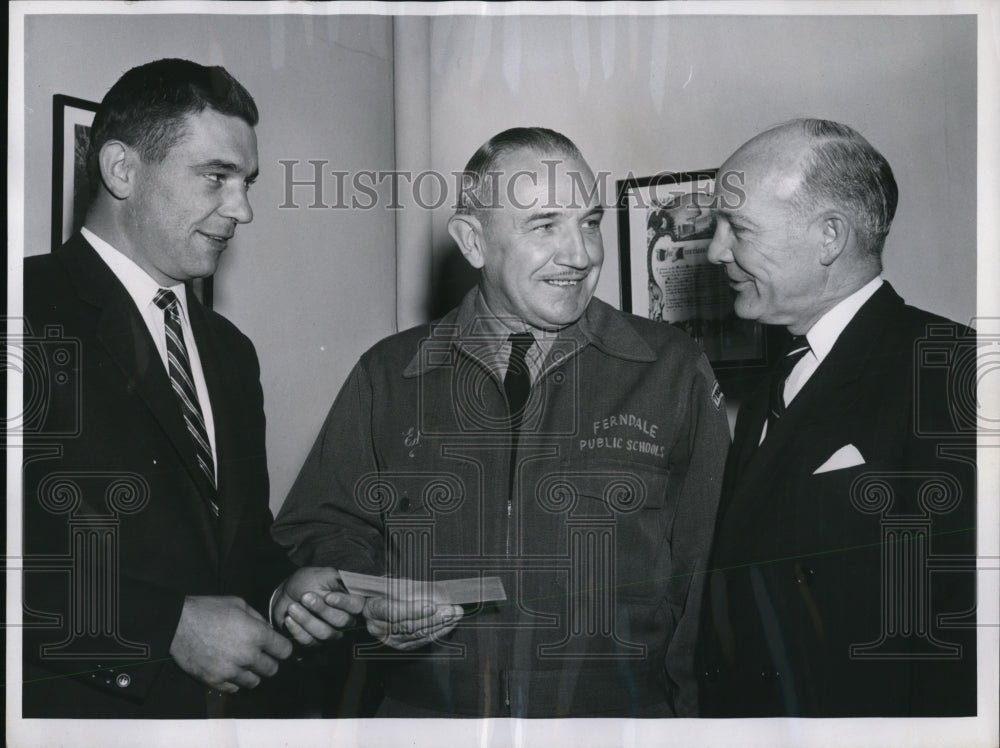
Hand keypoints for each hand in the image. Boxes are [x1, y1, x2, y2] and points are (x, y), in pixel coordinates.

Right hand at [169, 596, 291, 692]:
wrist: (177, 623)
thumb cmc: (208, 609)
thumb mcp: (239, 604)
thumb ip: (258, 619)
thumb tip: (269, 631)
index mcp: (256, 634)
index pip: (285, 651)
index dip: (282, 648)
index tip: (277, 648)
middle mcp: (247, 655)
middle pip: (272, 670)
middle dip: (269, 662)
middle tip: (260, 656)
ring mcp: (230, 670)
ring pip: (254, 682)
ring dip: (252, 673)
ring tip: (243, 663)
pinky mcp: (215, 680)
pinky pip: (234, 688)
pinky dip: (235, 681)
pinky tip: (229, 668)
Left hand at [272, 567, 365, 646]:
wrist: (287, 593)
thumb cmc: (308, 581)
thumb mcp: (324, 575)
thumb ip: (339, 580)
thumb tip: (350, 587)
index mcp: (351, 601)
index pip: (357, 606)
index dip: (344, 603)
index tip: (328, 597)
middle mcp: (345, 619)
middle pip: (342, 621)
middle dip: (322, 610)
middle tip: (305, 597)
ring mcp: (331, 633)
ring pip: (326, 633)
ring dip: (307, 620)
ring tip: (292, 607)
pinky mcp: (315, 642)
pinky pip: (310, 641)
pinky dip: (298, 630)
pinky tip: (289, 619)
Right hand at [363, 596, 462, 650]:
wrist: (380, 603)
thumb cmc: (389, 591)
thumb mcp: (395, 584)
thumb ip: (411, 589)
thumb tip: (434, 593)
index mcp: (373, 608)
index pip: (392, 611)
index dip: (413, 610)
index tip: (432, 605)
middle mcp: (378, 628)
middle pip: (407, 626)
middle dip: (433, 618)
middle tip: (450, 609)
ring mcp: (389, 639)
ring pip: (416, 635)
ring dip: (439, 625)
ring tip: (454, 615)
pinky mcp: (401, 646)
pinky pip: (421, 641)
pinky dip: (437, 632)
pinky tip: (449, 624)